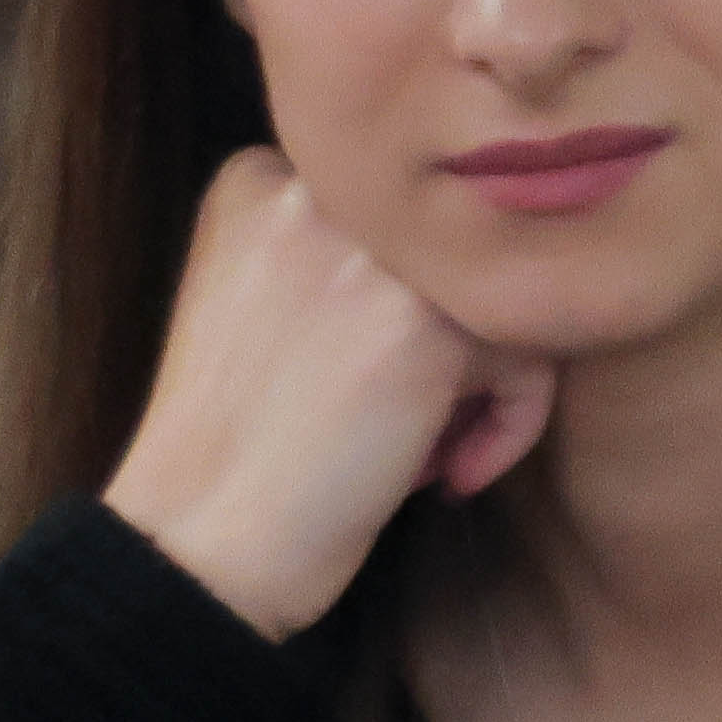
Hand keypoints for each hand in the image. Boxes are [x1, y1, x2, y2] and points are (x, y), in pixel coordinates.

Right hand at [95, 149, 553, 638]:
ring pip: (498, 296)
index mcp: (257, 178)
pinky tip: (443, 475)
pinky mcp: (427, 326)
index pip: (396, 210)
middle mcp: (313, 192)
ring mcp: (371, 255)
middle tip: (410, 419)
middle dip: (450, 336)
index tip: (367, 369)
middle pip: (452, 247)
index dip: (399, 297)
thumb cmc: (227, 448)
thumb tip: (476, 262)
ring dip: (480, 383)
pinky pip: (527, 357)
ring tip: (426, 450)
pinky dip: (508, 427)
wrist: (194, 543)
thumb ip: (334, 254)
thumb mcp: (251, 301)